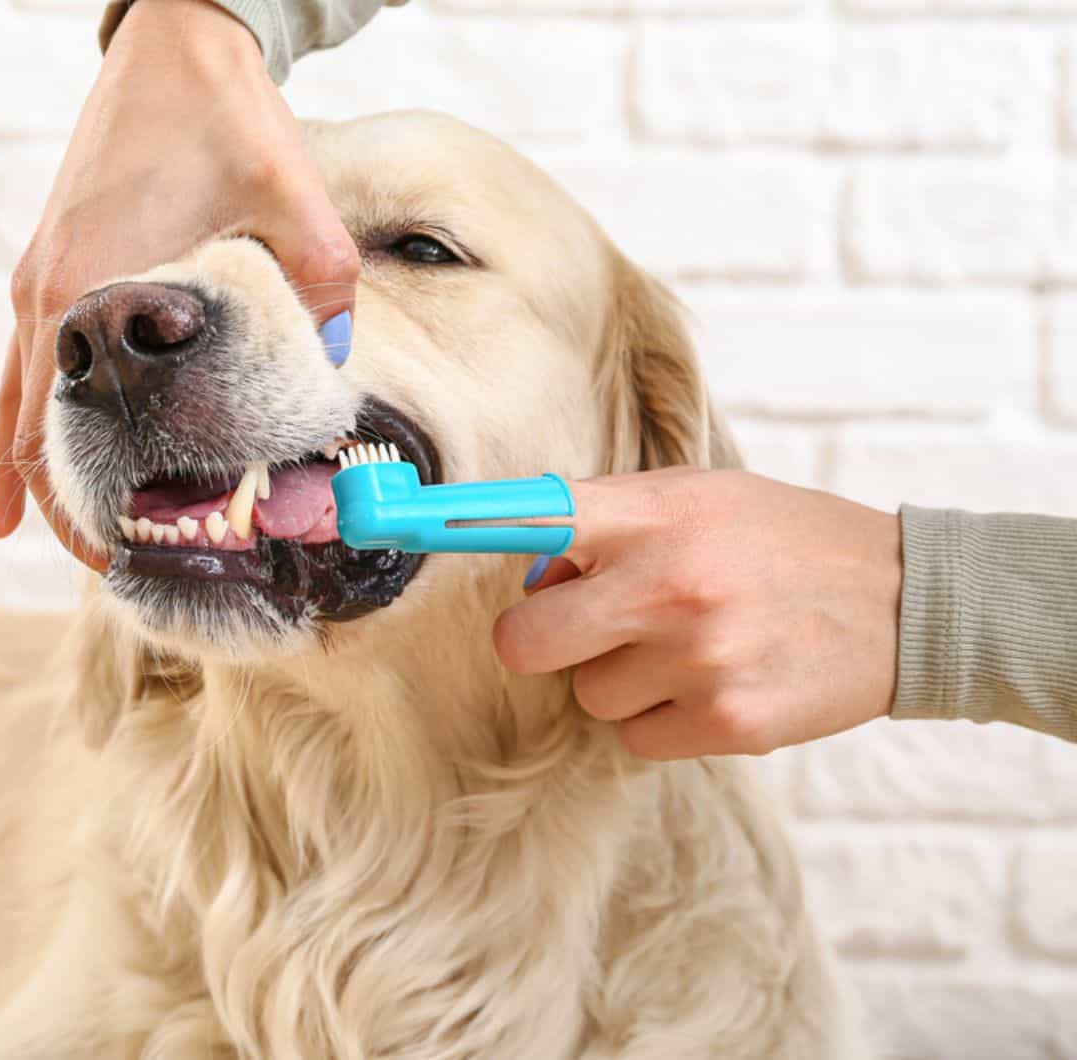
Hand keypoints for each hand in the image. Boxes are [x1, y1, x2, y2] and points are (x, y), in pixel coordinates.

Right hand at [0, 0, 359, 569]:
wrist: (172, 38)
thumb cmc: (221, 112)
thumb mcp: (290, 191)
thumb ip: (319, 280)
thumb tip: (337, 363)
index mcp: (89, 291)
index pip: (66, 432)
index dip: (91, 505)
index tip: (129, 556)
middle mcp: (48, 296)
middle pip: (35, 435)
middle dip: (71, 509)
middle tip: (119, 567)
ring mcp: (39, 278)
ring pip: (21, 404)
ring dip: (44, 473)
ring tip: (75, 543)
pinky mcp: (51, 262)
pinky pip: (27, 364)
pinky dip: (29, 421)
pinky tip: (25, 468)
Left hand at [493, 469, 902, 758]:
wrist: (905, 603)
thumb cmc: (781, 543)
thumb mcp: (700, 499)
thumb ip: (609, 523)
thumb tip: (528, 570)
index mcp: (657, 514)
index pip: (533, 517)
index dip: (456, 524)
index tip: (400, 521)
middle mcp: (668, 583)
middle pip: (526, 640)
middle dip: (542, 642)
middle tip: (587, 628)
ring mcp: (698, 657)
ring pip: (586, 695)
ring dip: (620, 680)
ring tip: (688, 647)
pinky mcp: (727, 722)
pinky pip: (634, 739)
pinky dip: (661, 721)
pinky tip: (713, 684)